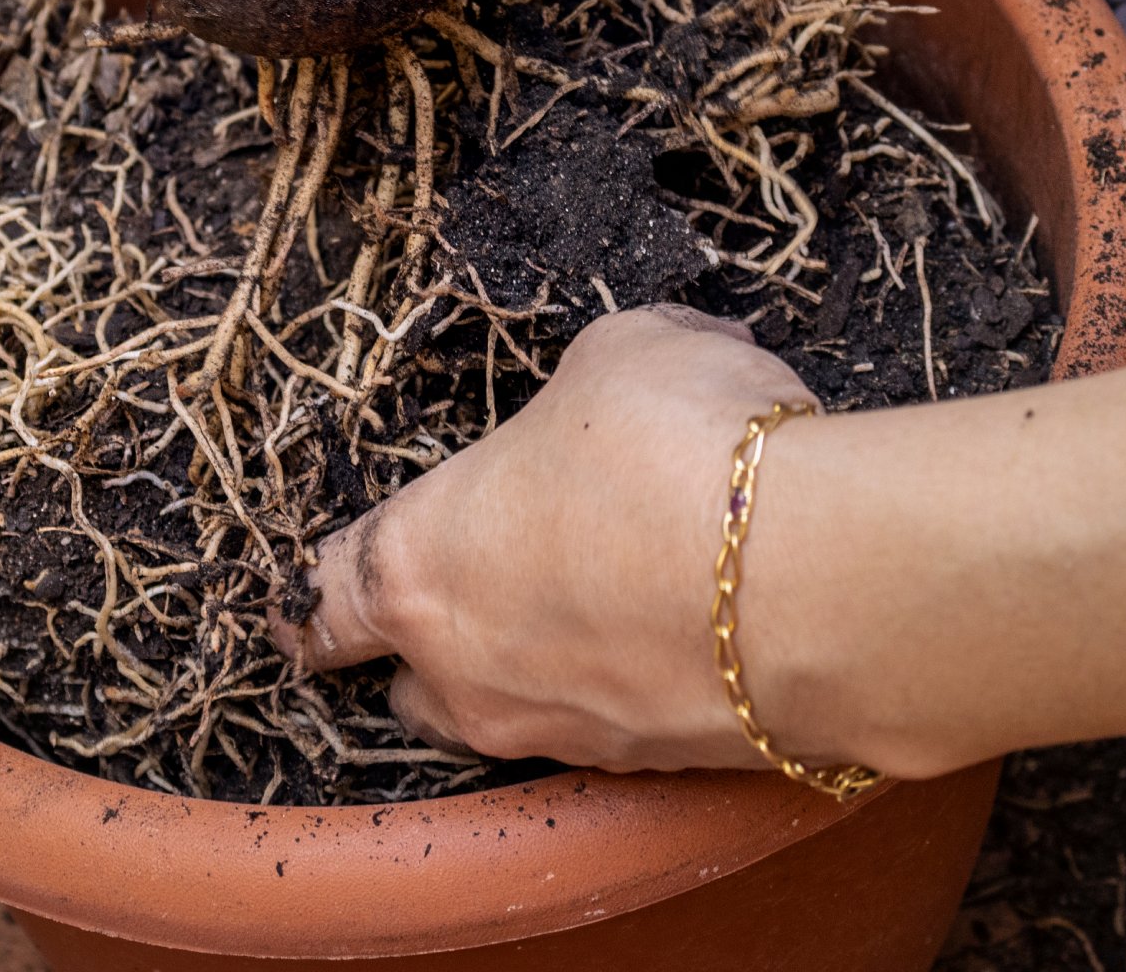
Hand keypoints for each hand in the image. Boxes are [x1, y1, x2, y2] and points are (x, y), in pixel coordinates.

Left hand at [274, 305, 835, 772]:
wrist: (815, 581)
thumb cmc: (679, 447)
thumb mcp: (618, 355)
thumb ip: (584, 386)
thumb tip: (625, 388)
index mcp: (417, 563)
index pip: (324, 596)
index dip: (316, 591)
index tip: (310, 593)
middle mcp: (466, 672)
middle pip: (408, 680)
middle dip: (430, 642)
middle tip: (488, 582)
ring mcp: (559, 735)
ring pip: (510, 716)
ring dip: (539, 666)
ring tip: (611, 595)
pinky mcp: (653, 771)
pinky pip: (617, 726)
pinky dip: (638, 685)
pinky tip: (696, 626)